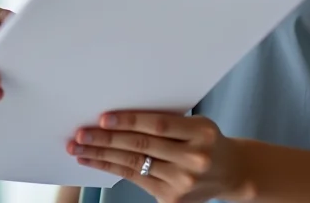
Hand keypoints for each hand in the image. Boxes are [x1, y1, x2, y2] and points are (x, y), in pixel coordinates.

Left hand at [68, 112, 253, 202]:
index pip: (159, 125)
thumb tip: (118, 116)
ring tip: (78, 148)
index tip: (102, 118)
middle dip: (106, 140)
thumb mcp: (196, 124)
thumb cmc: (207, 141)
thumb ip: (166, 121)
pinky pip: (135, 179)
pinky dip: (111, 168)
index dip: (129, 121)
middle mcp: (193, 159)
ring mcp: (182, 182)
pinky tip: (94, 161)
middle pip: (142, 146)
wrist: (231, 173)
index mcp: (201, 133)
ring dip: (101, 156)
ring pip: (134, 165)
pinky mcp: (172, 198)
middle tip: (80, 134)